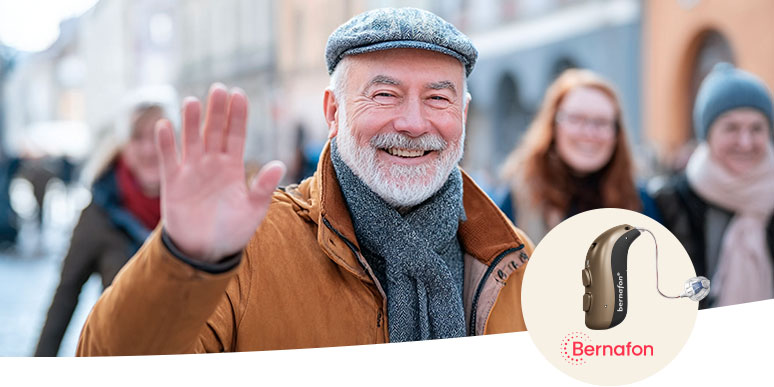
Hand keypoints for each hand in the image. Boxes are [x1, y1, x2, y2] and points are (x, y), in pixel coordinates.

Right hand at [154, 84, 285, 261]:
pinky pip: (169, 159)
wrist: (206, 251)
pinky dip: (166, 143)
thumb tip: (279, 164)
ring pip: (191, 140)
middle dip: (217, 111)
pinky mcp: (173, 183)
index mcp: (233, 168)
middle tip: (219, 88)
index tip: (239, 95)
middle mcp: (212, 164)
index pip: (236, 136)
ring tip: (193, 102)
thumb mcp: (253, 210)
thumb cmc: (233, 229)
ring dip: (191, 122)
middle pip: (214, 132)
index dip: (237, 116)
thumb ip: (264, 187)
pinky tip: (165, 125)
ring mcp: (192, 171)